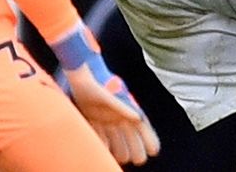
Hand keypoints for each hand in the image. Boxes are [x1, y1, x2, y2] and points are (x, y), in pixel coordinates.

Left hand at [53, 27, 159, 165]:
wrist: (81, 74)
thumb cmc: (98, 82)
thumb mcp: (110, 96)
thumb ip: (124, 107)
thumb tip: (138, 117)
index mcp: (126, 108)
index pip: (141, 126)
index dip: (149, 138)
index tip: (154, 151)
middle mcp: (118, 114)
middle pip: (131, 135)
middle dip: (136, 147)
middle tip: (140, 160)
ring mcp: (106, 117)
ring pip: (117, 137)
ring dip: (121, 148)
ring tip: (124, 159)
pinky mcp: (94, 118)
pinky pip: (101, 134)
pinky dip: (104, 143)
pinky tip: (105, 151)